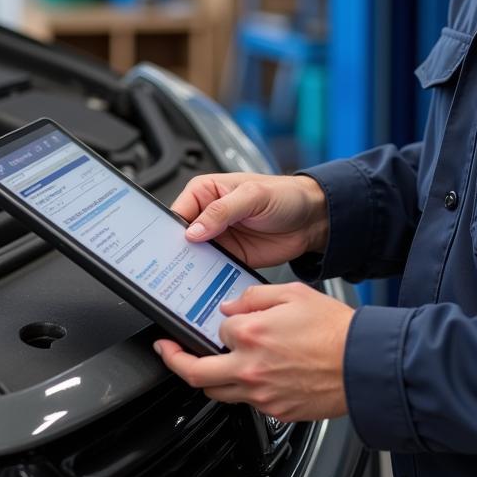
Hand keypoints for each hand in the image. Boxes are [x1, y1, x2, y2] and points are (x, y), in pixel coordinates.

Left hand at [154, 281, 353, 421]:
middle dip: (174, 359)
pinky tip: (246, 376)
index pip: (219, 325)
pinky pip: (243, 402)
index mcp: (252, 333)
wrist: (362, 363)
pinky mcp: (274, 409)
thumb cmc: (334, 329)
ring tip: (198, 365)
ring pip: (215, 392)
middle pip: (195, 371)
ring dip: (203, 377)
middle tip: (166, 349)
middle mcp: (250, 367)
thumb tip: (232, 304)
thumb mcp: (293, 293)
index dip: (224, 317)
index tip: (228, 315)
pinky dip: (238, 389)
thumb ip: (255, 296)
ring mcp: (260, 393)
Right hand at [169, 172, 327, 268]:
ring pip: (193, 256)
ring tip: (186, 279)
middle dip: (176, 251)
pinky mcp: (229, 258)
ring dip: (191, 267)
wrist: (312, 220)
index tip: (165, 247)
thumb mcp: (253, 196)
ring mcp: (218, 238)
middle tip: (172, 266)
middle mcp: (207, 215)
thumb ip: (222, 211)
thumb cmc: (285, 195)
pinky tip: (206, 284)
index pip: (178, 212)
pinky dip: (207, 278)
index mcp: (206, 191)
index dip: (169, 230)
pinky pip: (211, 270)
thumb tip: (193, 230)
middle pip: (180, 237)